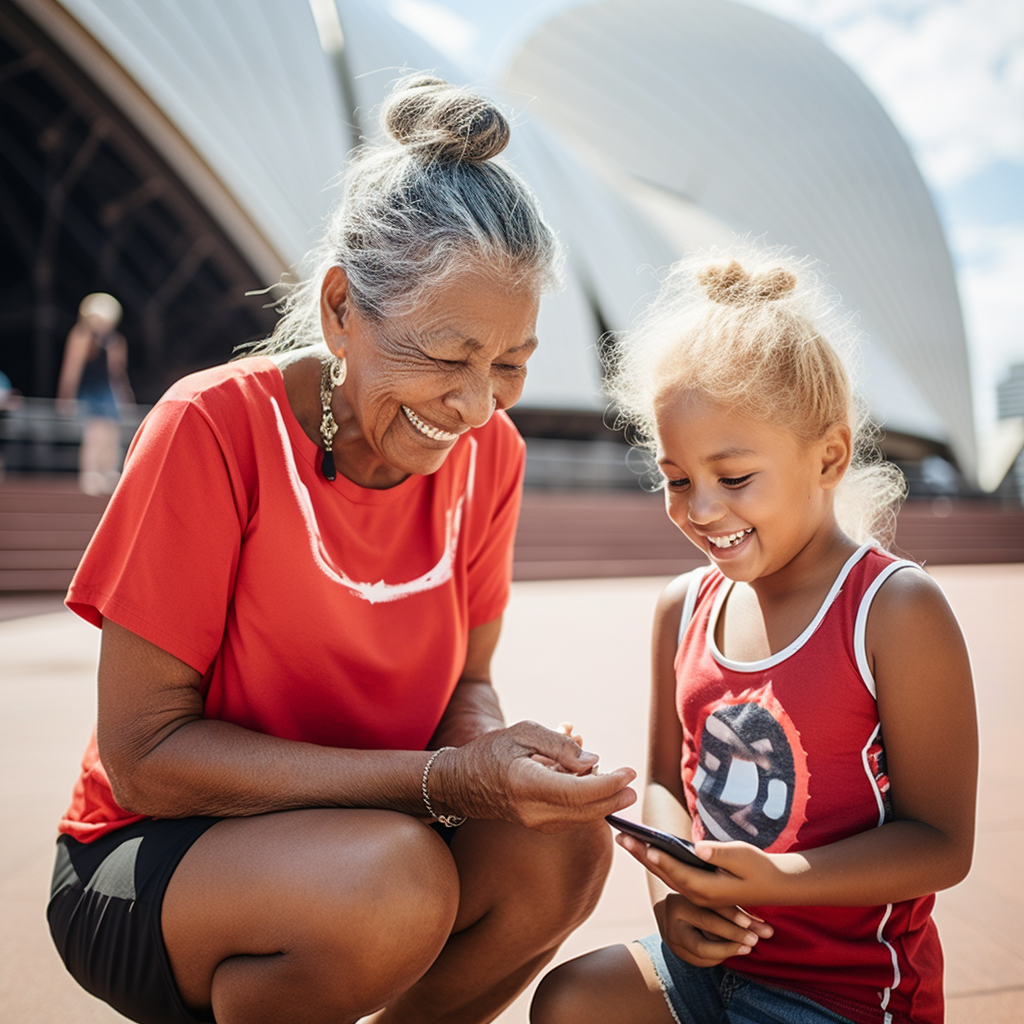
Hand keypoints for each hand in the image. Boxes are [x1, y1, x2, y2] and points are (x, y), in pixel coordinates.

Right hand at [434, 720, 636, 831]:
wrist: (459, 783)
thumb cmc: (490, 751)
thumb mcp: (523, 733)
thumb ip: (559, 746)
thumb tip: (593, 762)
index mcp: (528, 784)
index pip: (579, 791)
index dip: (609, 784)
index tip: (628, 772)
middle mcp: (533, 810)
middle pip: (585, 811)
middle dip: (614, 799)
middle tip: (632, 784)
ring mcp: (533, 823)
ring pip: (580, 819)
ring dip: (603, 804)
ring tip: (619, 786)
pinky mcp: (535, 825)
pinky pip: (569, 820)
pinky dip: (587, 807)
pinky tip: (593, 790)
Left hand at [618, 833, 801, 907]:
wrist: (774, 886)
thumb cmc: (760, 868)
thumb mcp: (743, 857)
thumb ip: (719, 854)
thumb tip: (697, 849)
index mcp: (708, 890)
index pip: (678, 873)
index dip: (661, 859)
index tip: (644, 846)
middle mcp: (698, 895)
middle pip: (664, 873)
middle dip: (641, 854)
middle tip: (620, 836)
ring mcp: (697, 894)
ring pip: (665, 874)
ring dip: (644, 857)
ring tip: (626, 838)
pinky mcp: (698, 888)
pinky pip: (672, 874)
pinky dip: (657, 861)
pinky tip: (646, 848)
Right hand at [654, 891, 772, 966]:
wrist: (667, 912)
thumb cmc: (695, 901)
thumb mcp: (708, 898)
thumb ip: (730, 908)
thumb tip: (762, 926)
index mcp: (679, 901)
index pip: (708, 910)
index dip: (732, 917)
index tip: (752, 924)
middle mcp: (672, 921)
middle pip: (706, 932)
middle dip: (734, 936)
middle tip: (755, 940)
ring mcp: (672, 940)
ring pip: (704, 951)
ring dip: (729, 950)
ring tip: (747, 948)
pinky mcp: (677, 954)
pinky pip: (702, 960)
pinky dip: (720, 956)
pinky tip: (732, 950)